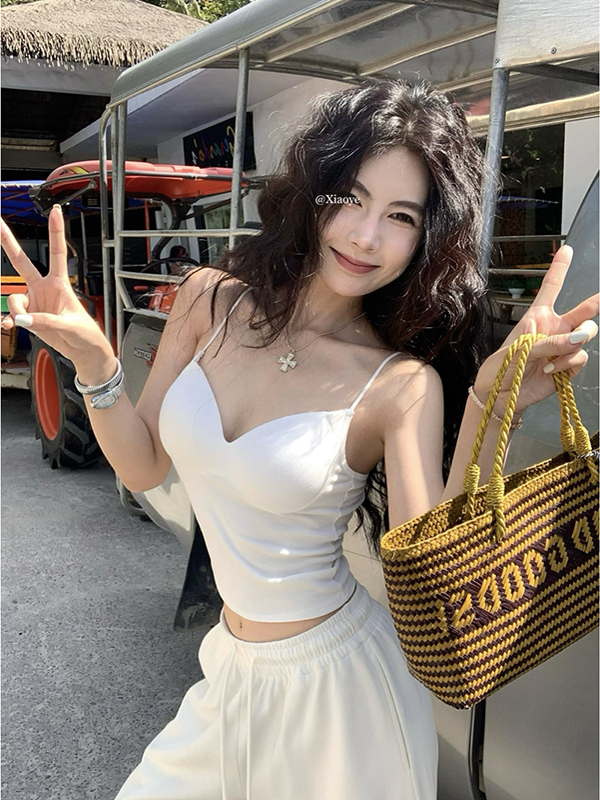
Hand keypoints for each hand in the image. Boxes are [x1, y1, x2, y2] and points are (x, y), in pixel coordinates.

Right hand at [1, 206, 113, 370]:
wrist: (82, 350)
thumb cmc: (84, 333)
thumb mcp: (69, 325)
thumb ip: (45, 321)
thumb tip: (22, 319)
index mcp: (60, 284)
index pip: (58, 253)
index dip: (56, 232)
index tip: (56, 212)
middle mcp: (44, 289)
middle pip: (22, 262)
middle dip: (8, 242)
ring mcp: (34, 302)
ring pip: (14, 298)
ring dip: (17, 309)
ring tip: (27, 321)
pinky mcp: (28, 316)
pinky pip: (11, 314)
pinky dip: (9, 320)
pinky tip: (10, 325)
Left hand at [474, 245, 598, 416]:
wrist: (499, 396)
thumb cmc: (500, 368)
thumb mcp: (519, 350)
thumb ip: (549, 342)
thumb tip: (578, 339)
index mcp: (537, 317)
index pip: (551, 288)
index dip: (559, 268)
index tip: (566, 249)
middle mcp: (554, 329)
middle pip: (582, 311)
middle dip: (593, 304)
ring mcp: (562, 348)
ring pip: (586, 335)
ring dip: (574, 344)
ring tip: (554, 357)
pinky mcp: (567, 367)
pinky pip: (580, 357)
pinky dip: (568, 363)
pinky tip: (551, 370)